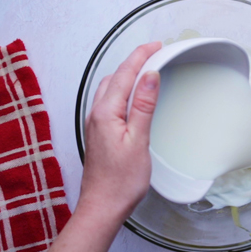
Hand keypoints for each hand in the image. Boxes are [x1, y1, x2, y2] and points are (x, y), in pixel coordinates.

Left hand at [78, 41, 161, 220]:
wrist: (102, 206)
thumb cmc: (121, 181)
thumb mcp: (138, 141)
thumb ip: (143, 106)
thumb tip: (150, 76)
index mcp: (106, 112)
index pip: (125, 74)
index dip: (141, 56)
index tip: (156, 45)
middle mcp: (96, 114)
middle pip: (115, 77)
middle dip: (134, 61)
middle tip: (155, 53)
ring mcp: (94, 123)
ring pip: (110, 88)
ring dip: (127, 75)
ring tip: (146, 69)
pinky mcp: (98, 132)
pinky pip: (109, 101)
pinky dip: (122, 89)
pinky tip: (132, 95)